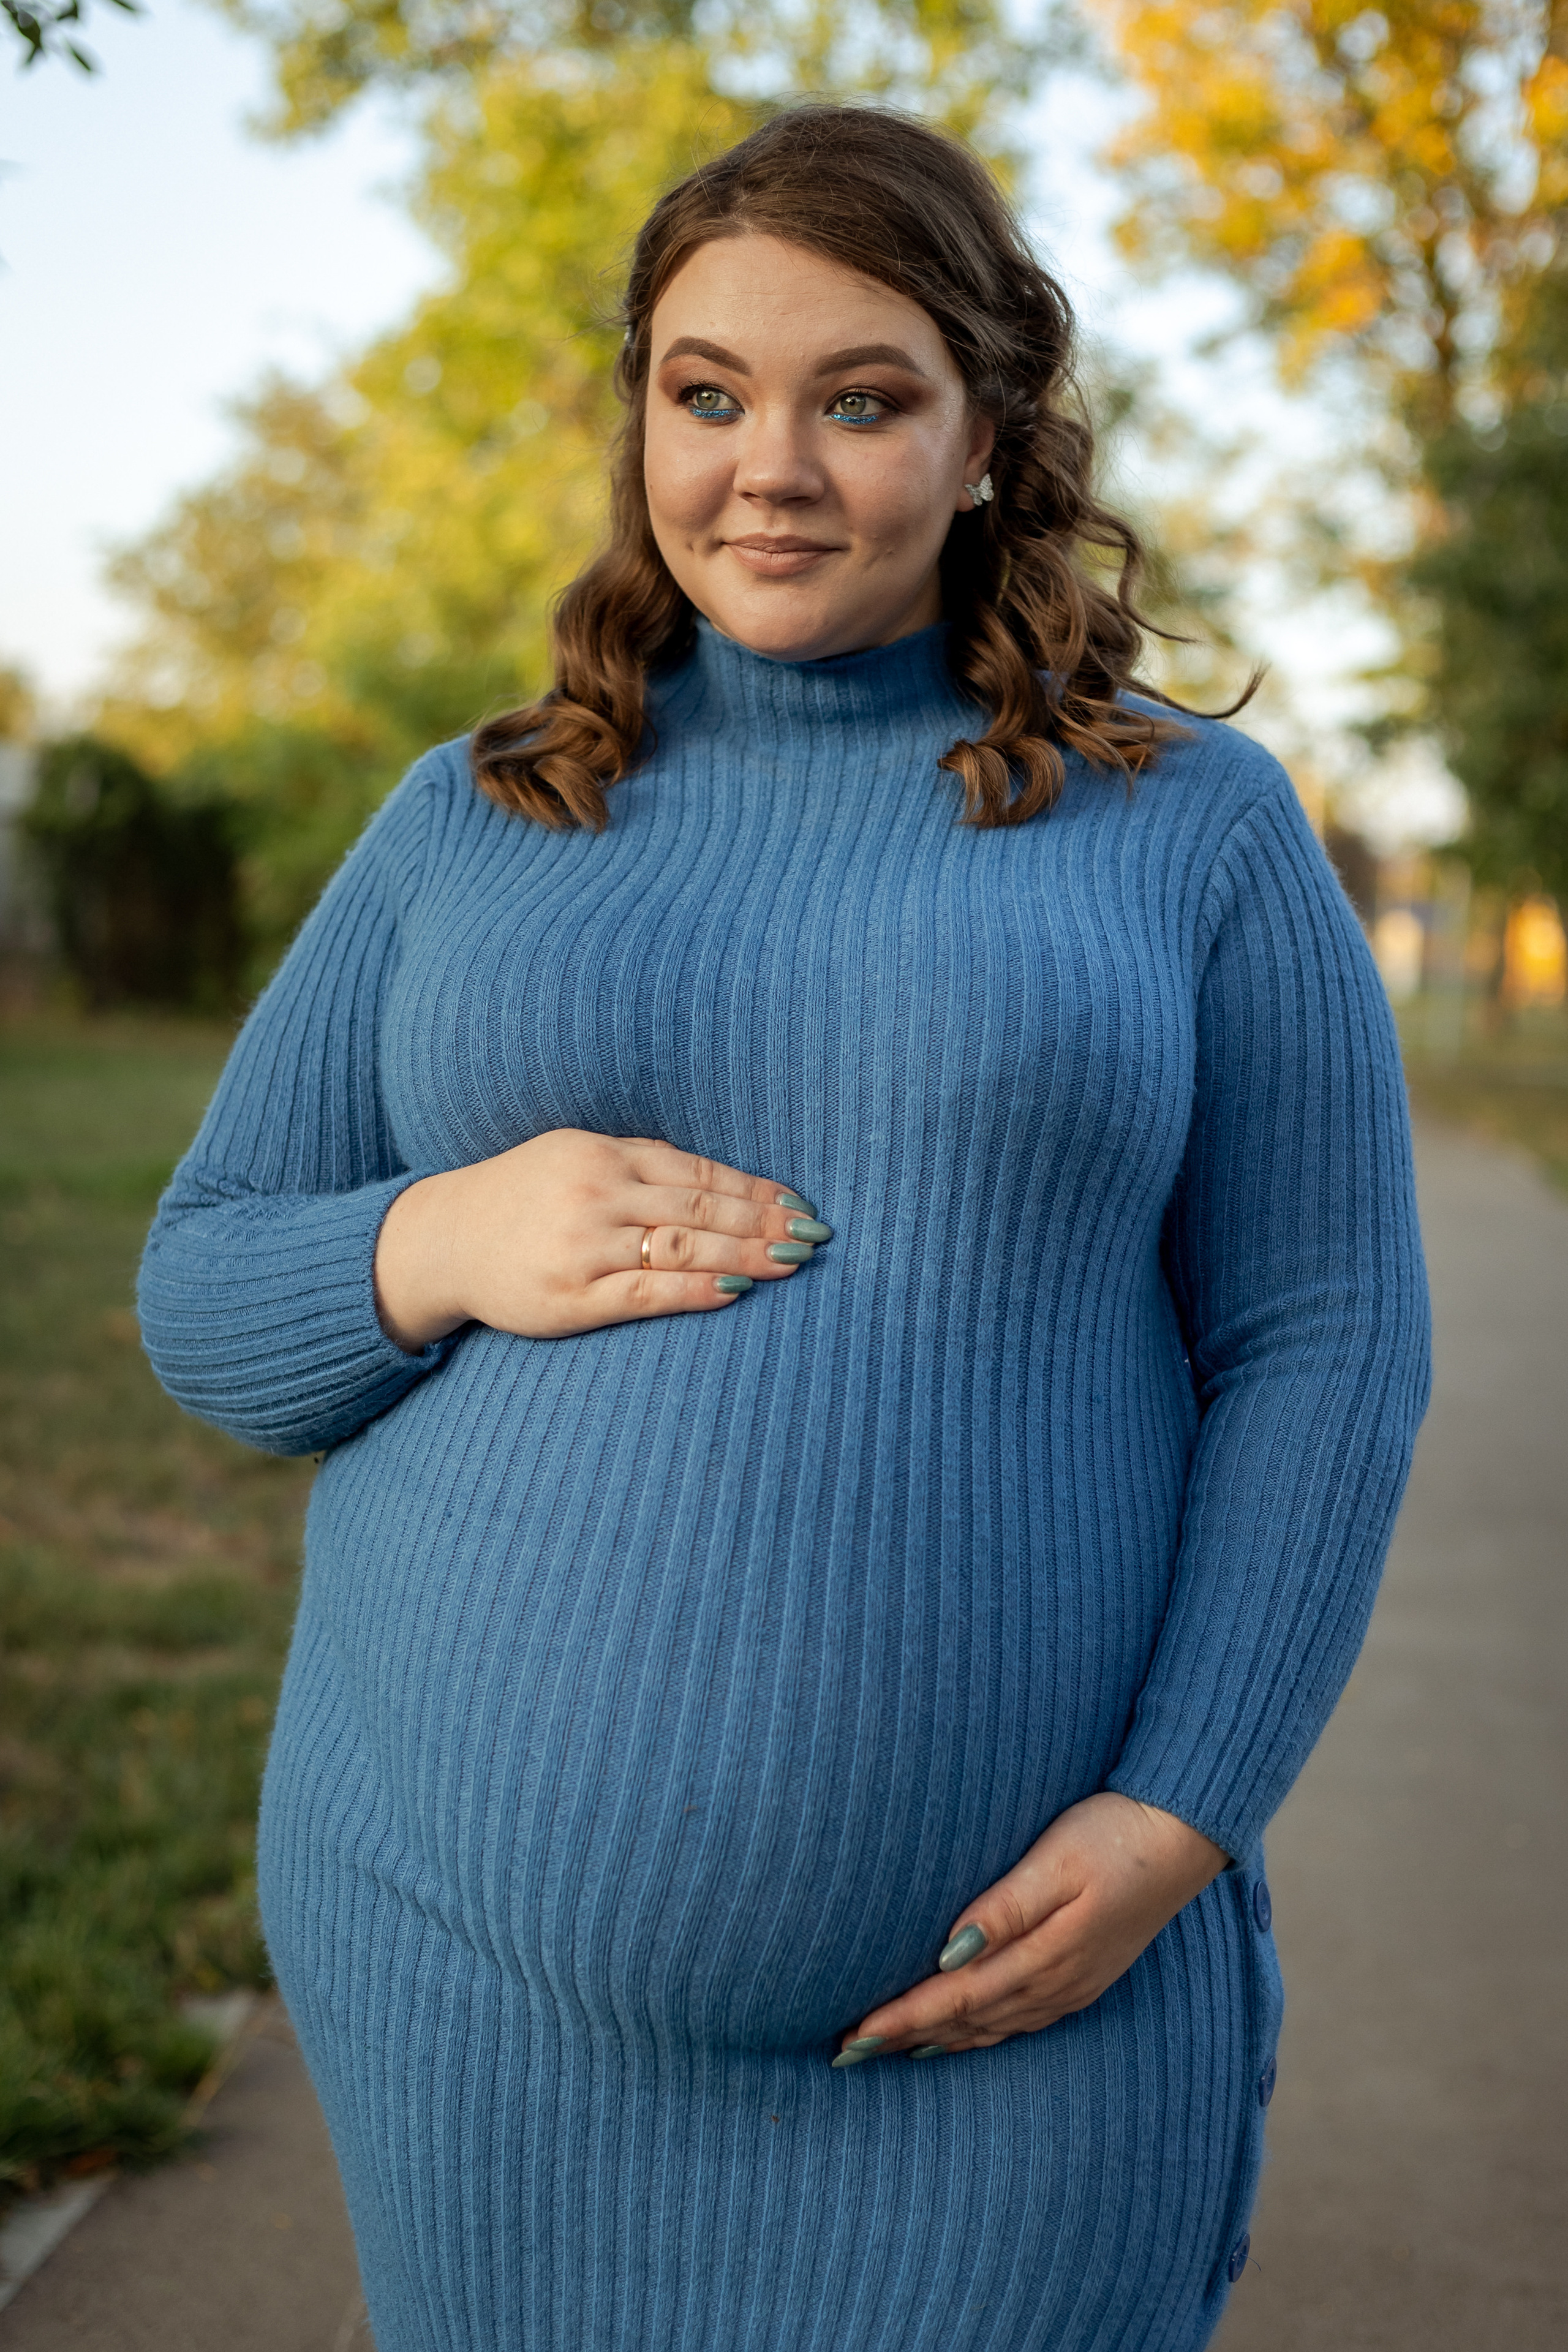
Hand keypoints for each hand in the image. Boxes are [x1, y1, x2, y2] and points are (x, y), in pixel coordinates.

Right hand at [373, 1130, 827, 1349]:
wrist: (445, 1238)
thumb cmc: (522, 1198)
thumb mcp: (575, 1157)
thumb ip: (640, 1165)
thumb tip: (722, 1184)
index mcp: (603, 1154)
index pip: (697, 1172)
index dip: (753, 1189)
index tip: (799, 1204)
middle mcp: (596, 1193)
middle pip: (698, 1208)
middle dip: (762, 1222)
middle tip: (812, 1236)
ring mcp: (584, 1246)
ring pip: (680, 1248)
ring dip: (743, 1254)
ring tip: (791, 1262)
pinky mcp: (570, 1297)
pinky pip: (645, 1293)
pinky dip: (696, 1290)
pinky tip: (735, 1290)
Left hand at [833, 1793, 1227, 2064]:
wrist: (1185, 1836)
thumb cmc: (1115, 1835)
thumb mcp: (1057, 1860)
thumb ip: (1005, 1907)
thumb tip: (950, 1951)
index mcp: (1044, 1955)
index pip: (955, 1996)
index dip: (903, 2017)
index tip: (854, 2035)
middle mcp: (1055, 1983)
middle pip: (966, 2020)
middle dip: (906, 2038)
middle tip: (847, 2053)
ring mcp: (1071, 1986)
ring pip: (990, 2028)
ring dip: (937, 2040)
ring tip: (888, 2051)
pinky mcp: (1082, 1977)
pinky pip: (1017, 2022)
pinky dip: (978, 2034)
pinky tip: (958, 2037)